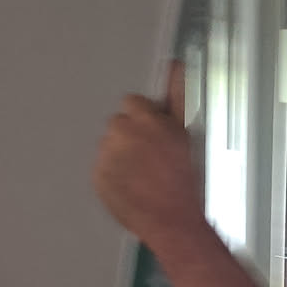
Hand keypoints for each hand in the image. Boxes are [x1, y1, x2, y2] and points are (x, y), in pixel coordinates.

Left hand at [94, 63, 200, 245]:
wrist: (173, 222)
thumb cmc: (185, 181)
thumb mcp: (188, 132)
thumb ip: (179, 93)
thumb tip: (175, 64)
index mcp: (145, 119)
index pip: (134, 103)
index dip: (145, 119)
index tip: (155, 135)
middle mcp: (122, 134)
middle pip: (120, 124)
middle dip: (132, 137)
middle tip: (151, 159)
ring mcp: (107, 157)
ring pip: (111, 147)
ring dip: (123, 156)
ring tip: (144, 176)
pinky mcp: (98, 178)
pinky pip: (103, 169)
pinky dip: (114, 176)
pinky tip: (133, 186)